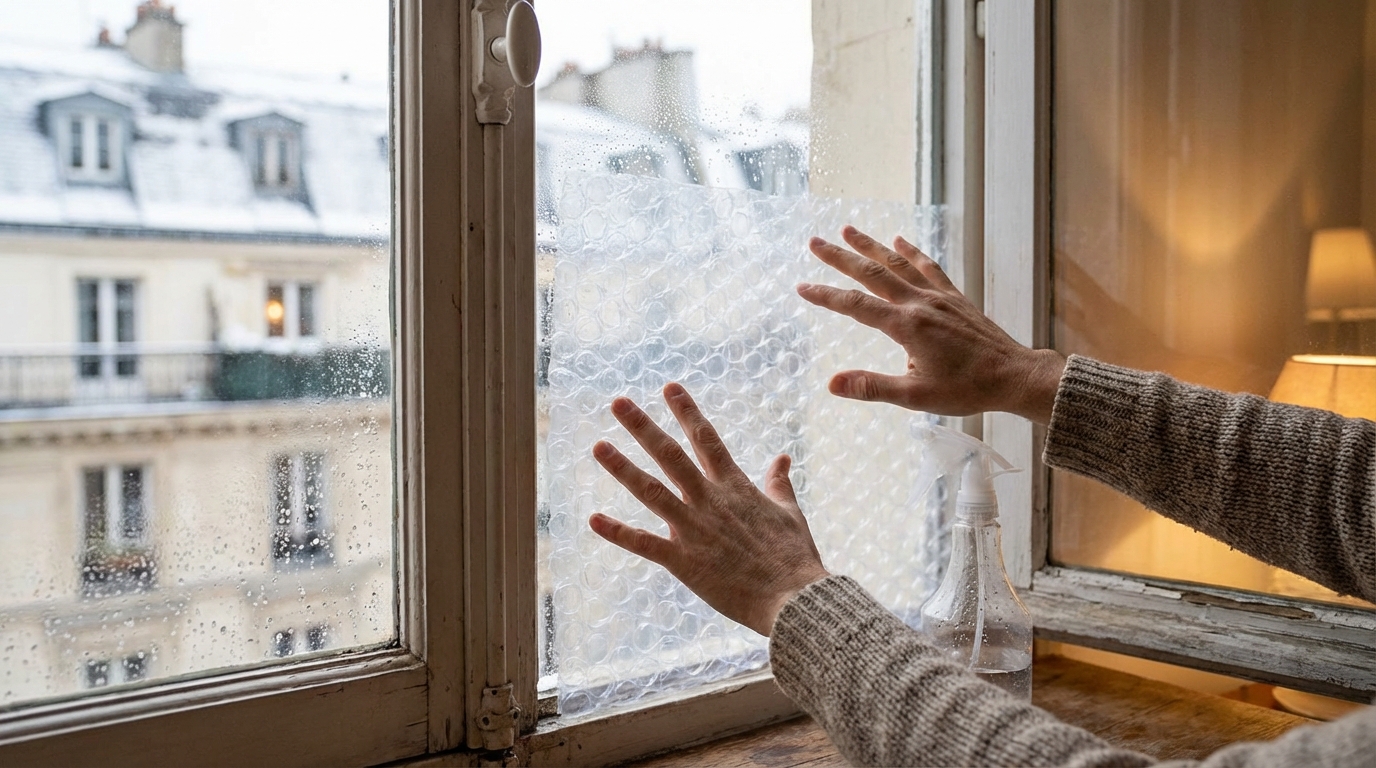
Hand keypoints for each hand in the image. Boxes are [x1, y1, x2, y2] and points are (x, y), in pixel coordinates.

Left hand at [588, 383, 829, 635]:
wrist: (794, 597)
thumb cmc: (794, 557)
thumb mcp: (790, 512)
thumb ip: (778, 483)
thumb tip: (782, 457)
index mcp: (735, 488)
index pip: (707, 440)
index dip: (687, 412)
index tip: (669, 388)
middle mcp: (710, 501)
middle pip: (671, 455)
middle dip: (643, 427)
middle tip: (618, 403)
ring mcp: (694, 529)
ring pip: (652, 491)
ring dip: (623, 468)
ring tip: (599, 446)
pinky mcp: (684, 560)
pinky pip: (645, 544)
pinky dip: (618, 532)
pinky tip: (594, 519)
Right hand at [798, 225, 1065, 424]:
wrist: (1014, 376)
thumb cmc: (967, 389)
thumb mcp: (916, 396)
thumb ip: (872, 387)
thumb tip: (831, 384)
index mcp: (908, 326)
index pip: (856, 307)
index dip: (826, 296)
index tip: (802, 286)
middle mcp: (920, 304)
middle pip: (873, 274)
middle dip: (841, 257)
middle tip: (814, 242)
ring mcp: (939, 297)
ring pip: (898, 264)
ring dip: (871, 246)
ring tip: (848, 229)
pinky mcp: (954, 297)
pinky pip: (929, 267)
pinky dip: (912, 251)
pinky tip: (900, 240)